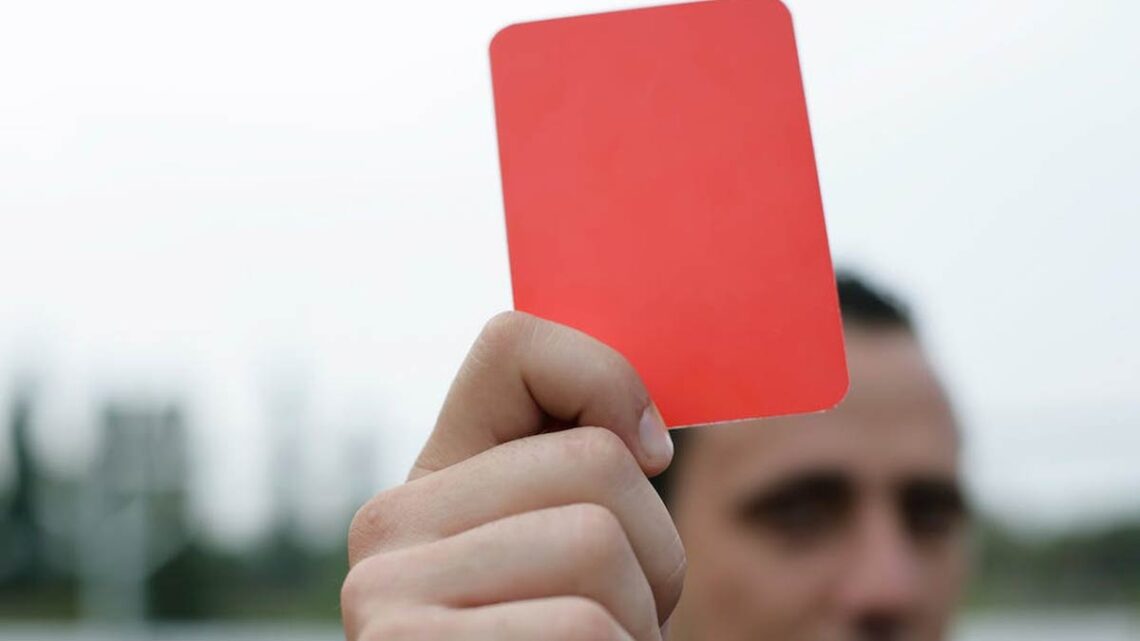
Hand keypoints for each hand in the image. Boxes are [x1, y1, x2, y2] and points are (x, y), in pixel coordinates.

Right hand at [341, 311, 684, 639]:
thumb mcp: (572, 561)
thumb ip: (578, 481)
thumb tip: (648, 434)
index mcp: (436, 480)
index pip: (516, 344)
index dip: (609, 381)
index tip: (652, 457)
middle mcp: (389, 525)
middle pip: (598, 464)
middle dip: (656, 554)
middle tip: (616, 622)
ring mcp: (387, 598)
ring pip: (599, 544)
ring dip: (641, 624)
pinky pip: (582, 630)